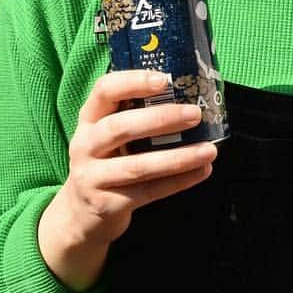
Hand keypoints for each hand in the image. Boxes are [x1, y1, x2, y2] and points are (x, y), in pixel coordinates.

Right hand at [38, 71, 217, 291]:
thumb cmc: (110, 159)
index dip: (133, 82)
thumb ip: (139, 113)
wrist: (82, 212)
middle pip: (120, 127)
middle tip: (195, 114)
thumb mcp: (112, 133)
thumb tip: (192, 94)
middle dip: (161, 119)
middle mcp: (85, 145)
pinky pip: (147, 192)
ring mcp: (91, 177)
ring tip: (210, 150)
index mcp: (90, 118)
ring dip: (178, 158)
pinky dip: (178, 182)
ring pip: (137, 166)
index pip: (105, 90)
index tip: (164, 80)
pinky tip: (203, 171)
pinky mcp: (106, 204)